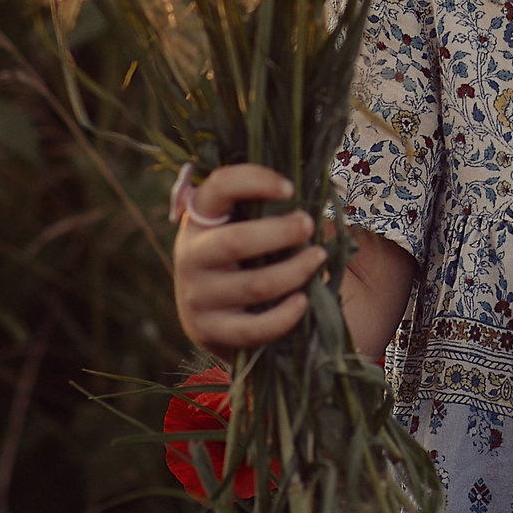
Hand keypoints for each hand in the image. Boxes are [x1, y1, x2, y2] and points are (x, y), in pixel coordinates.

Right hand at [172, 165, 327, 352]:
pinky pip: (253, 328)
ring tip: (319, 257)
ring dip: (294, 270)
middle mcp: (191, 255)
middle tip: (309, 225)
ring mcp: (197, 297)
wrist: (219, 321)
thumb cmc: (245, 260)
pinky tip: (303, 301)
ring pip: (253, 285)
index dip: (254, 180)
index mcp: (200, 220)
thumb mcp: (246, 229)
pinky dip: (284, 316)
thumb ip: (268, 209)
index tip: (289, 188)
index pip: (218, 188)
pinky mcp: (210, 332)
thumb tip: (320, 189)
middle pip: (235, 241)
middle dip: (280, 232)